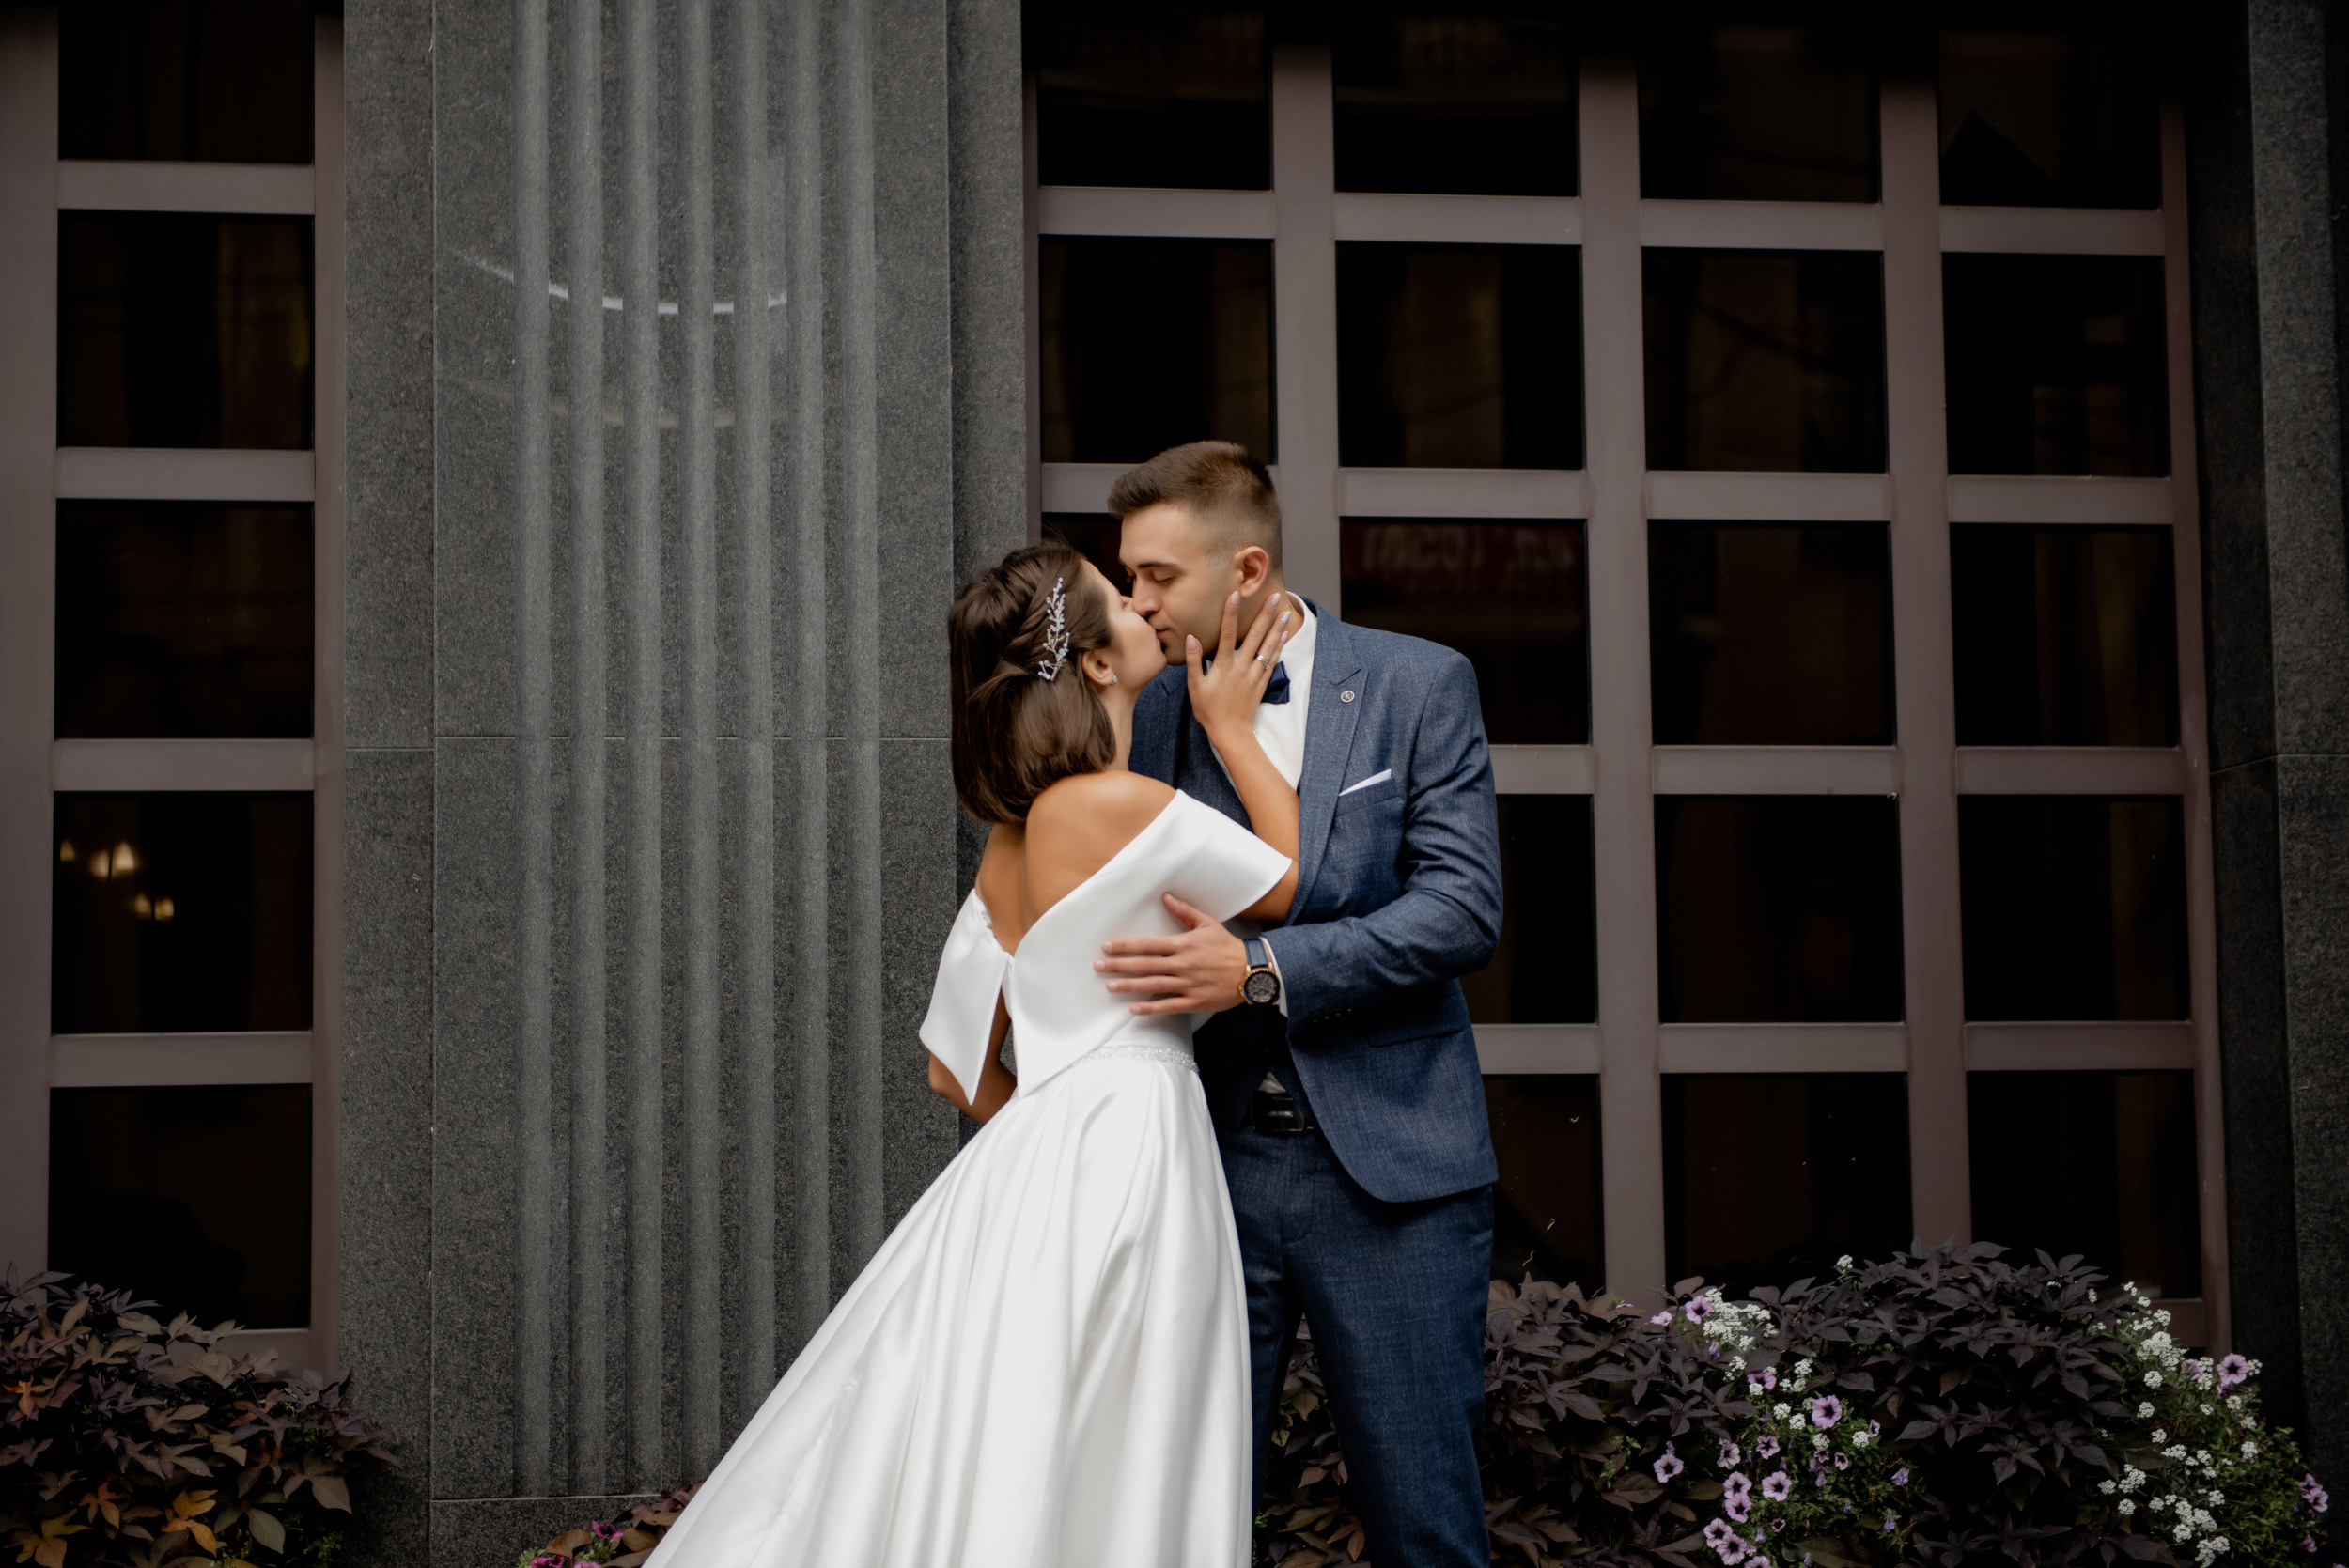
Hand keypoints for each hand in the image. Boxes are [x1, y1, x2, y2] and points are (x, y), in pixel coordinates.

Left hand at [1095, 894, 1249, 1014]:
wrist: (1251, 971)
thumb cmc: (1227, 946)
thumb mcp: (1208, 924)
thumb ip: (1185, 912)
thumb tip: (1165, 897)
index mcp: (1183, 945)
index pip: (1149, 944)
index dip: (1126, 945)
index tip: (1107, 945)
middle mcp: (1183, 965)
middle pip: (1145, 965)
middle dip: (1119, 965)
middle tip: (1098, 966)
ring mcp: (1188, 984)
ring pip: (1153, 985)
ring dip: (1129, 986)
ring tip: (1109, 986)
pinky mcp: (1194, 1001)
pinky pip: (1169, 1006)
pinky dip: (1151, 1008)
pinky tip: (1134, 1009)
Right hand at [1186, 590, 1294, 745]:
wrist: (1231, 732)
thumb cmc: (1209, 710)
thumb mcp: (1195, 687)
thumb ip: (1194, 661)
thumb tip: (1191, 638)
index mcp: (1224, 666)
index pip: (1227, 633)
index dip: (1230, 613)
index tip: (1234, 595)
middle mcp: (1242, 667)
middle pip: (1255, 635)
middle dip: (1264, 614)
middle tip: (1272, 596)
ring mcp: (1254, 674)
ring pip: (1268, 646)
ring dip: (1276, 628)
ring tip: (1283, 611)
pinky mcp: (1262, 682)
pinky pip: (1272, 660)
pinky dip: (1279, 646)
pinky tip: (1283, 635)